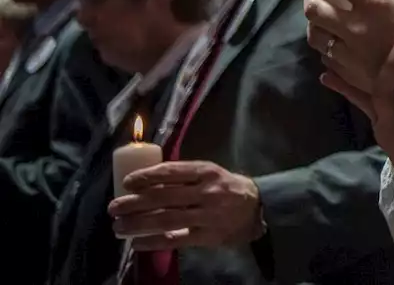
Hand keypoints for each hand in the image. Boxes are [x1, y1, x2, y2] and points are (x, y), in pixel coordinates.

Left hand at [109, 161, 263, 249]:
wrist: (258, 208)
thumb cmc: (228, 187)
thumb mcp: (211, 173)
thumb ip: (185, 176)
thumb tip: (147, 181)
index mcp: (206, 171)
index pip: (171, 172)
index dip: (147, 176)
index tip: (127, 182)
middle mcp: (206, 191)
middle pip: (164, 197)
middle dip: (135, 203)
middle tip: (114, 207)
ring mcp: (207, 215)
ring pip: (166, 220)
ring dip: (138, 224)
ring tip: (118, 227)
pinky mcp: (208, 235)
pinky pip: (176, 240)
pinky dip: (154, 242)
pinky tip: (137, 244)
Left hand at [304, 0, 393, 93]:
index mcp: (374, 3)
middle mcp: (355, 27)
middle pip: (314, 9)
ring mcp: (351, 54)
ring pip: (315, 36)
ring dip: (316, 24)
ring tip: (325, 21)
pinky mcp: (352, 74)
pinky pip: (327, 58)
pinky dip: (328, 47)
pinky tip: (338, 44)